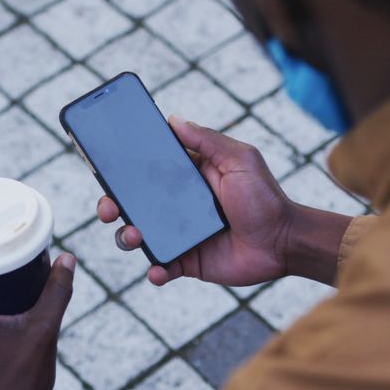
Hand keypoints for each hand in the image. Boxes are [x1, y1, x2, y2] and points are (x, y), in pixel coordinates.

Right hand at [101, 116, 296, 286]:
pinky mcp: (188, 262)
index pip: (146, 171)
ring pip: (138, 236)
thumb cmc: (265, 197)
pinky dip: (155, 270)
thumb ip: (207, 140)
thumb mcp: (239, 159)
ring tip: (135, 237)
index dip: (122, 170)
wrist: (284, 241)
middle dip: (111, 205)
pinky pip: (162, 267)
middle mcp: (177, 206)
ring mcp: (180, 235)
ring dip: (127, 237)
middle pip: (132, 204)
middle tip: (108, 208)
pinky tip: (157, 270)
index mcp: (186, 178)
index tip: (105, 166)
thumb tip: (173, 119)